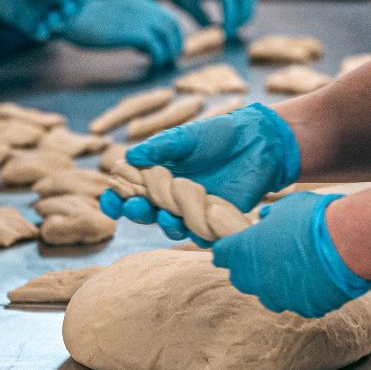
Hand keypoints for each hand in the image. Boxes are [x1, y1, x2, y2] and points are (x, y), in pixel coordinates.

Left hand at [0, 0, 94, 39]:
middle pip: (74, 9)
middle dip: (71, 12)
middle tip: (59, 11)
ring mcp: (40, 10)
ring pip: (60, 24)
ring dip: (59, 25)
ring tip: (48, 21)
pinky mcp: (26, 23)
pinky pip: (41, 33)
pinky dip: (43, 33)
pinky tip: (38, 30)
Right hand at [58, 0, 184, 66]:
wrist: (70, 18)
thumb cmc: (86, 21)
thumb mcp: (114, 14)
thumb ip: (131, 21)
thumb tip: (144, 41)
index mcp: (141, 0)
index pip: (168, 18)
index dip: (171, 37)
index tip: (166, 51)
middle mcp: (145, 6)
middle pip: (173, 29)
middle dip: (173, 47)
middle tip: (166, 62)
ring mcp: (142, 18)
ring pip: (168, 39)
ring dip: (165, 56)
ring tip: (156, 66)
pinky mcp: (135, 33)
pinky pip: (157, 49)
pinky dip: (156, 60)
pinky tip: (148, 66)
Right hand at [100, 102, 302, 237]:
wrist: (260, 143)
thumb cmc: (221, 135)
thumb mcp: (188, 137)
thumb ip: (161, 147)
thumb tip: (130, 157)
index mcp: (159, 174)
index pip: (129, 190)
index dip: (116, 199)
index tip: (110, 200)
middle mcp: (171, 195)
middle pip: (144, 212)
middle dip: (135, 211)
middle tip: (135, 205)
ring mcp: (193, 208)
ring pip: (169, 226)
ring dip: (163, 222)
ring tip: (167, 212)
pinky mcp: (215, 219)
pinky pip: (199, 233)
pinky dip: (194, 230)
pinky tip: (195, 221)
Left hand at [146, 0, 258, 37]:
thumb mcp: (186, 3)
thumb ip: (200, 17)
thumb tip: (214, 34)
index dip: (231, 17)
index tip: (227, 33)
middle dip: (241, 17)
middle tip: (230, 33)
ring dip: (246, 13)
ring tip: (233, 28)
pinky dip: (244, 8)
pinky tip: (234, 20)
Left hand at [211, 192, 370, 317]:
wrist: (347, 243)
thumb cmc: (313, 218)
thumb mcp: (286, 207)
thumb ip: (271, 216)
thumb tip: (265, 218)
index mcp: (243, 252)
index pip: (221, 255)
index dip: (228, 249)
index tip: (235, 245)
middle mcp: (255, 279)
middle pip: (241, 278)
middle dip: (249, 268)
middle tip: (267, 255)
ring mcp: (278, 297)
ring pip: (268, 294)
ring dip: (275, 283)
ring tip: (296, 267)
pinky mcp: (302, 308)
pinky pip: (296, 301)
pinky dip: (301, 292)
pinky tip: (316, 278)